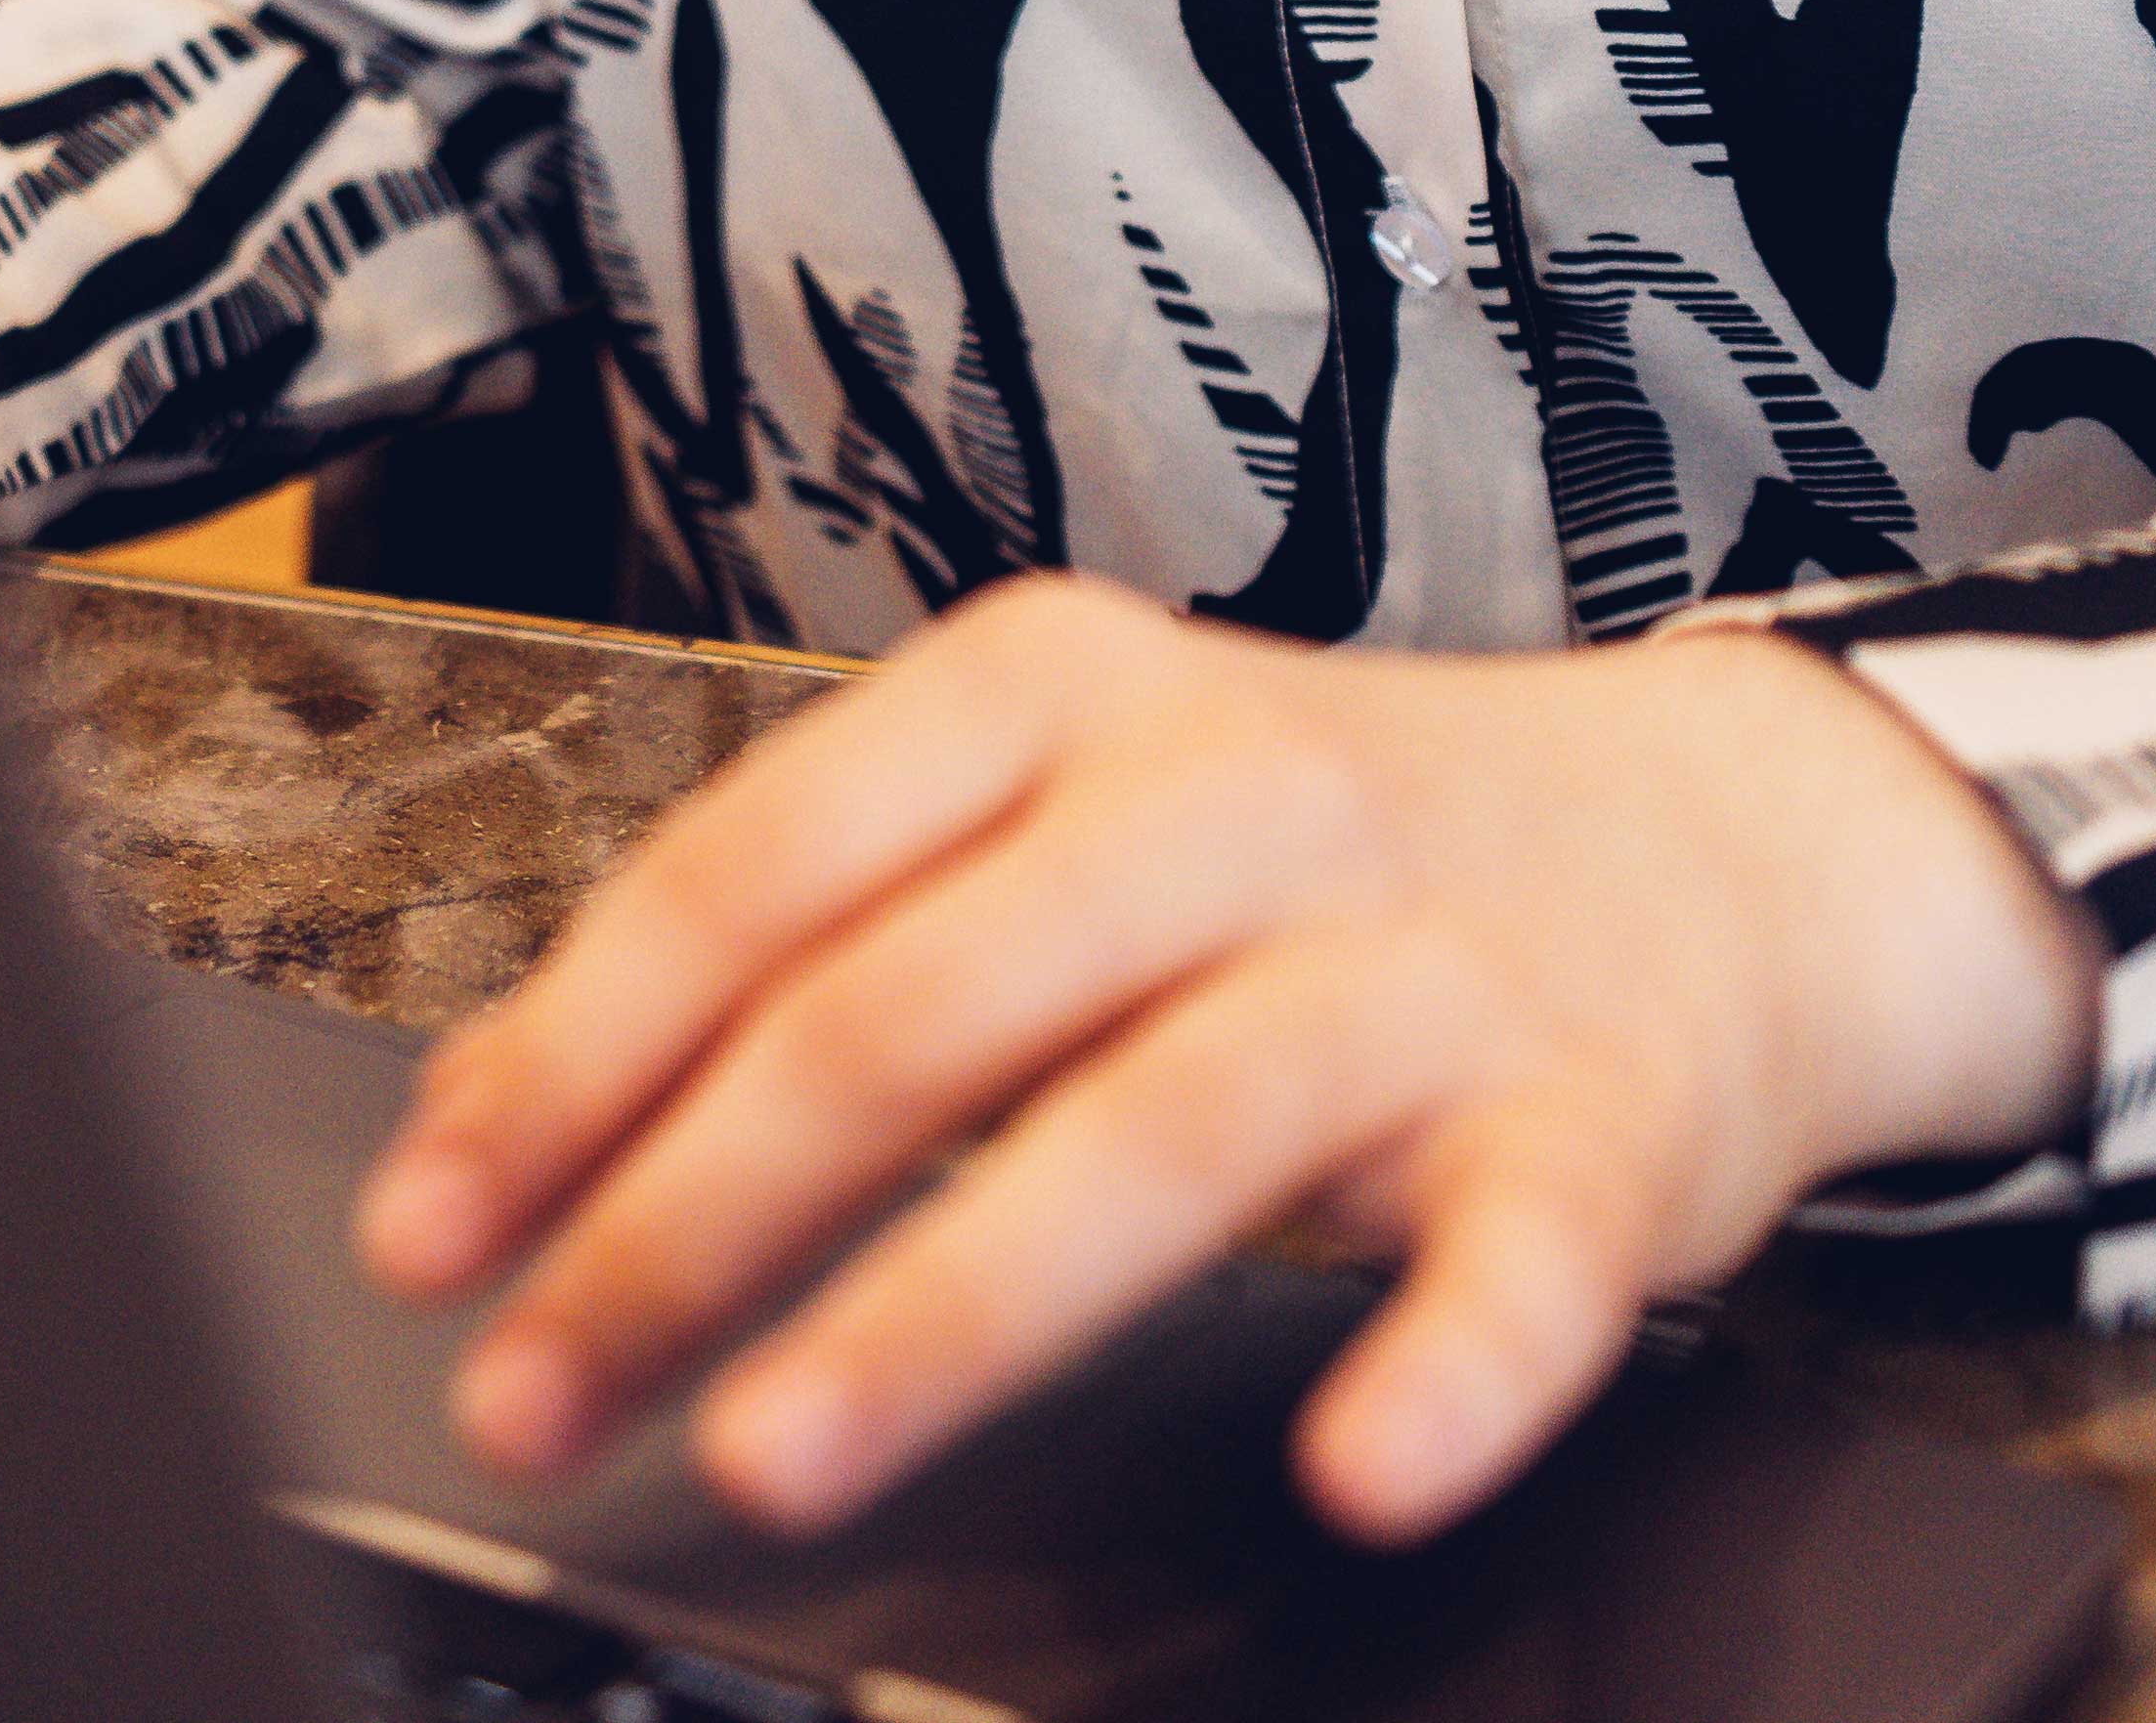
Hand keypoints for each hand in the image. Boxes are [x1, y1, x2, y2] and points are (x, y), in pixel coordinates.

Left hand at [343, 583, 2096, 1547]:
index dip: (572, 1061)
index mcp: (1050, 694)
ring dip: (950, 1309)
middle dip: (692, 1217)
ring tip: (781, 1449)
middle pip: (913, 1005)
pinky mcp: (1604, 1121)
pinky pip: (1524, 1257)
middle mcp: (1226, 795)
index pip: (756, 873)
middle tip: (537, 1384)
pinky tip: (1358, 1462)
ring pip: (1161, 1128)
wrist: (1721, 840)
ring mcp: (1420, 960)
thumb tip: (504, 1125)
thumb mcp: (1046, 817)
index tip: (433, 1228)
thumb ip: (807, 938)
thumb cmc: (1316, 855)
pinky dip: (1445, 1366)